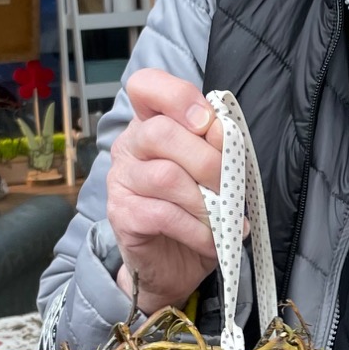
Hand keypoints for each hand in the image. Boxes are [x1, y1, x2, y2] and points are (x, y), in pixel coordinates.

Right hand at [105, 69, 224, 315]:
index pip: (146, 86)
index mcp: (151, 123)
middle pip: (161, 133)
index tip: (205, 122)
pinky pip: (163, 215)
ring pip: (165, 176)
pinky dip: (197, 229)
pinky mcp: (123, 216)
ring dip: (205, 200)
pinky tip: (210, 239)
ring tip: (223, 219)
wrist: (173, 264)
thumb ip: (215, 148)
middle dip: (206, 161)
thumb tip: (223, 135)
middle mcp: (130, 146)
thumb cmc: (195, 210)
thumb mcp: (212, 174)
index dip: (177, 96)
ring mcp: (121, 181)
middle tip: (227, 187)